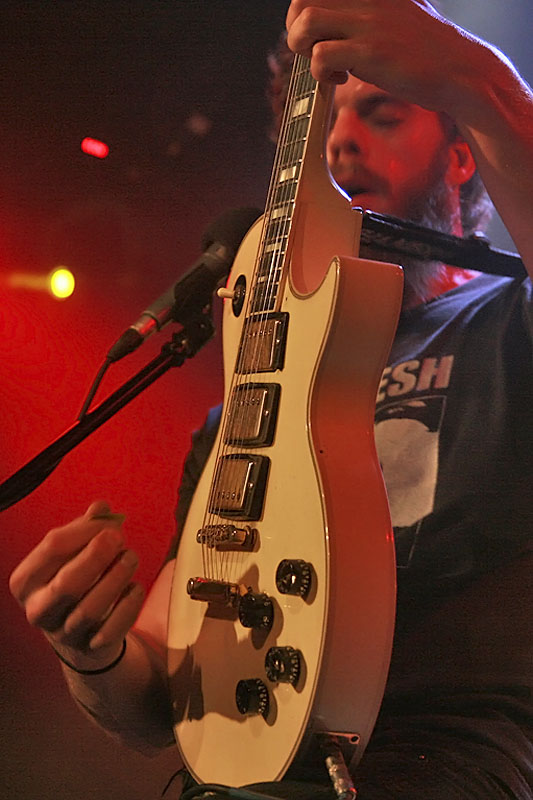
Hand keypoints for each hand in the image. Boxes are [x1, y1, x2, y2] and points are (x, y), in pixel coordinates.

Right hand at [9, 501, 144, 670]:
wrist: (81, 634)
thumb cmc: (74, 582)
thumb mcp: (72, 554)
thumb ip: (86, 528)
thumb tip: (100, 507)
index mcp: (26, 581)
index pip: (53, 547)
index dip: (85, 529)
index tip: (108, 521)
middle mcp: (39, 610)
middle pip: (68, 583)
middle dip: (98, 556)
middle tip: (119, 537)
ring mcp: (64, 633)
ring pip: (91, 608)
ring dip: (116, 578)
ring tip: (131, 558)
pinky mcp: (90, 648)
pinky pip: (113, 629)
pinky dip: (128, 605)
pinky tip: (135, 588)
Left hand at [286, 0, 482, 112]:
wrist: (459, 71)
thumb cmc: (424, 49)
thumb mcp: (398, 9)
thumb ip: (369, 5)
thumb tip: (334, 16)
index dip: (304, 12)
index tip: (318, 35)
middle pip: (301, 0)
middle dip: (295, 31)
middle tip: (315, 51)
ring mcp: (369, 22)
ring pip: (305, 22)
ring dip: (303, 50)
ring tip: (326, 65)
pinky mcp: (372, 52)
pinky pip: (323, 56)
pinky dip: (322, 74)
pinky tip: (341, 79)